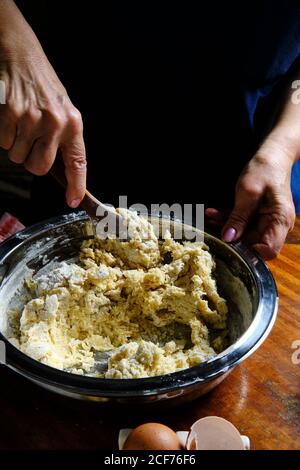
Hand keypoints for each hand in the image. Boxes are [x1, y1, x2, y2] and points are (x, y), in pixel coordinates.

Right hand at [0, 0, 85, 207]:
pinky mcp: (10, 115)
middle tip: (32, 142)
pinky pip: (4, 142)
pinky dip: (5, 135)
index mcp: (73, 124)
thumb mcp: (63, 111)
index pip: (77, 162)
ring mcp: (31, 119)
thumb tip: (62, 171)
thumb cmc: (44, 87)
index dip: (76, 185)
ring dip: (17, 146)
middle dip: (33, 161)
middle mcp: (55, 123)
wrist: (22, 56)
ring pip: (19, 157)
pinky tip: (11, 117)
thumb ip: (64, 139)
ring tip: (22, 123)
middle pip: (40, 167)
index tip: (73, 200)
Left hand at [206, 138, 295, 258]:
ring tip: (210, 216)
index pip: (269, 250)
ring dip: (226, 227)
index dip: (250, 252)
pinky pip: (242, 225)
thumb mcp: (248, 192)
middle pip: (254, 244)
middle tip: (212, 227)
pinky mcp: (258, 217)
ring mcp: (267, 222)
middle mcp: (276, 225)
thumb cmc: (264, 170)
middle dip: (232, 237)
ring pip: (244, 235)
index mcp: (280, 220)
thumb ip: (238, 217)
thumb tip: (228, 239)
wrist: (271, 156)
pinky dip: (228, 220)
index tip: (231, 243)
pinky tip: (214, 212)